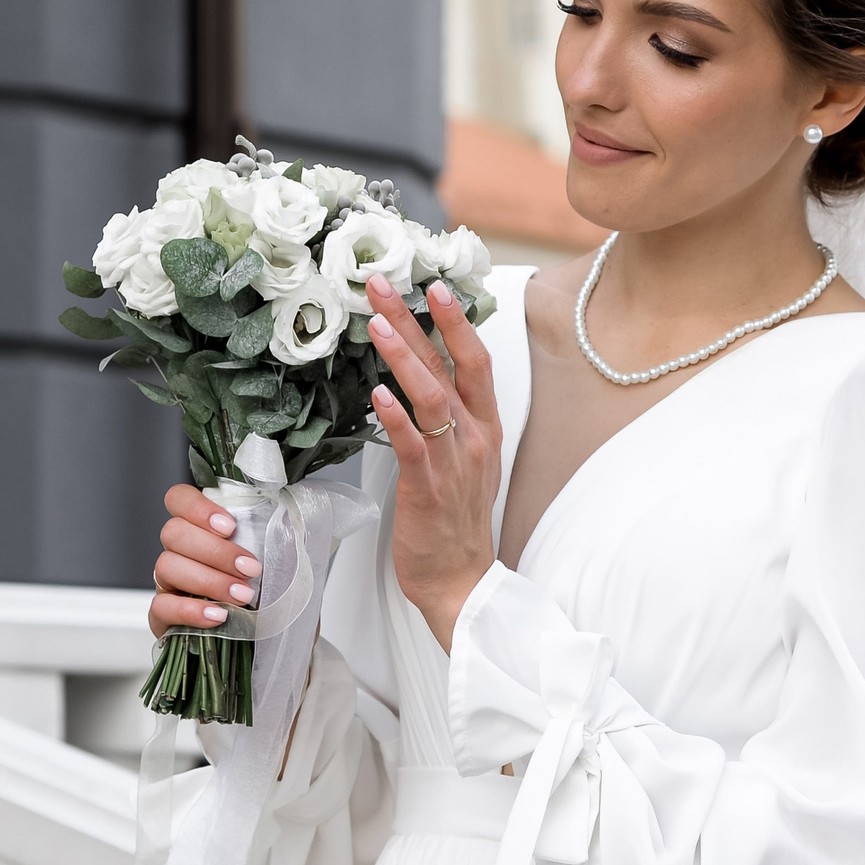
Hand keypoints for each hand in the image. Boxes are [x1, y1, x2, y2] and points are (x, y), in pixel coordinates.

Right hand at [149, 483, 264, 636]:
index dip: (197, 508)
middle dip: (215, 551)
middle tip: (250, 569)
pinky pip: (161, 607)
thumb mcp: (276, 555)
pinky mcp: (163, 616)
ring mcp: (167, 583)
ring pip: (166, 566)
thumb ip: (272, 531)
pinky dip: (190, 610)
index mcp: (200, 529)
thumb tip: (281, 514)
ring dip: (208, 580)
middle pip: (173, 533)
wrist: (263, 638)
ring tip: (242, 596)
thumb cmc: (268, 590)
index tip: (229, 526)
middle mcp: (179, 551)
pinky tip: (218, 616)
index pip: (178, 499)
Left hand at [364, 273, 501, 649]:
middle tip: (388, 285)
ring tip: (378, 324)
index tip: (434, 286)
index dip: (457, 321)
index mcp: (486, 426)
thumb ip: (448, 418)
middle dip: (420, 320)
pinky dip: (397, 415)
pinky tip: (378, 392)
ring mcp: (454, 461)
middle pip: (452, 365)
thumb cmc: (455, 520)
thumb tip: (416, 378)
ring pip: (432, 396)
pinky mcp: (428, 486)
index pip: (475, 361)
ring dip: (405, 356)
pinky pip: (414, 444)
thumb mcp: (465, 459)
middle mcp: (475, 437)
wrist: (460, 579)